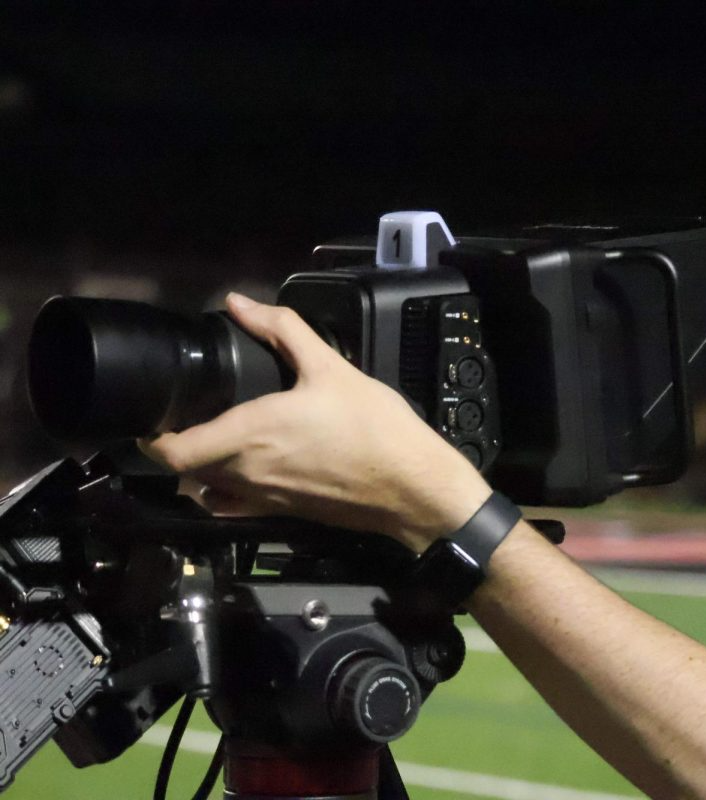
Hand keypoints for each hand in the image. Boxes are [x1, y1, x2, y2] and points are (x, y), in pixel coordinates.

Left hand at [139, 292, 491, 551]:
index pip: (170, 451)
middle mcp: (244, 472)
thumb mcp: (331, 368)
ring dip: (200, 466)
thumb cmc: (374, 427)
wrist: (412, 487)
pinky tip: (241, 470)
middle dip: (178, 442)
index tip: (154, 413)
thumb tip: (239, 302)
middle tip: (186, 412)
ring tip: (213, 436)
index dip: (151, 435)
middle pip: (184, 469)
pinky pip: (232, 507)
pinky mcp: (280, 514)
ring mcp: (261, 498)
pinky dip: (222, 491)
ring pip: (206, 487)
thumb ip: (282, 331)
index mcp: (248, 434)